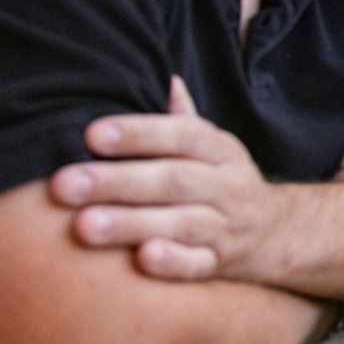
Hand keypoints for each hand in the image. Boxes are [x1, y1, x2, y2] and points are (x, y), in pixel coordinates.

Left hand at [48, 77, 289, 282]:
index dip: (139, 133)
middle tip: (64, 184)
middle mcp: (227, 185)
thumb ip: (184, 120)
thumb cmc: (224, 184)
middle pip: (174, 180)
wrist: (279, 232)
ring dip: (132, 224)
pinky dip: (174, 263)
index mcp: (221, 151)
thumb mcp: (214, 148)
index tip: (92, 134)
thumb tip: (164, 77)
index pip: (183, 134)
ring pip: (182, 224)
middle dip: (117, 181)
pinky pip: (200, 265)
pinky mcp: (222, 263)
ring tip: (84, 226)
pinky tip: (142, 260)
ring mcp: (227, 226)